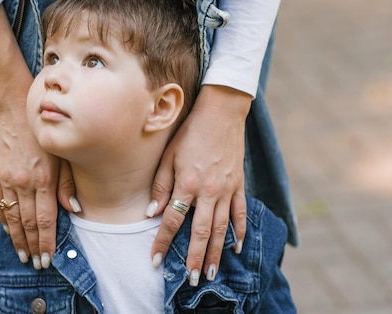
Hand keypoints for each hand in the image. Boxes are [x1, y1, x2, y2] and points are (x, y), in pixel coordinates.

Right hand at [0, 105, 59, 269]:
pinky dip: (3, 220)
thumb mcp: (62, 153)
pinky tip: (8, 231)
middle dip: (33, 246)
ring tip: (22, 255)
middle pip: (27, 223)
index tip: (48, 258)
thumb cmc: (43, 130)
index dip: (46, 241)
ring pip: (11, 217)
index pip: (44, 219)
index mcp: (43, 178)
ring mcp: (7, 180)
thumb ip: (67, 183)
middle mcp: (23, 183)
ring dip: (17, 239)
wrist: (14, 108)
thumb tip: (73, 210)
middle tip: (37, 264)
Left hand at [149, 85, 250, 284]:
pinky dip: (239, 231)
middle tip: (190, 279)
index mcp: (187, 183)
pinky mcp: (239, 184)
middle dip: (194, 258)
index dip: (162, 242)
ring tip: (212, 274)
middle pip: (201, 232)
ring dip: (217, 253)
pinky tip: (237, 248)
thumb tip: (152, 212)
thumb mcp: (168, 154)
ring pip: (222, 228)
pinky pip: (240, 213)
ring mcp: (227, 189)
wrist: (221, 112)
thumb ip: (160, 184)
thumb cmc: (189, 132)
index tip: (155, 260)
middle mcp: (208, 191)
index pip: (172, 220)